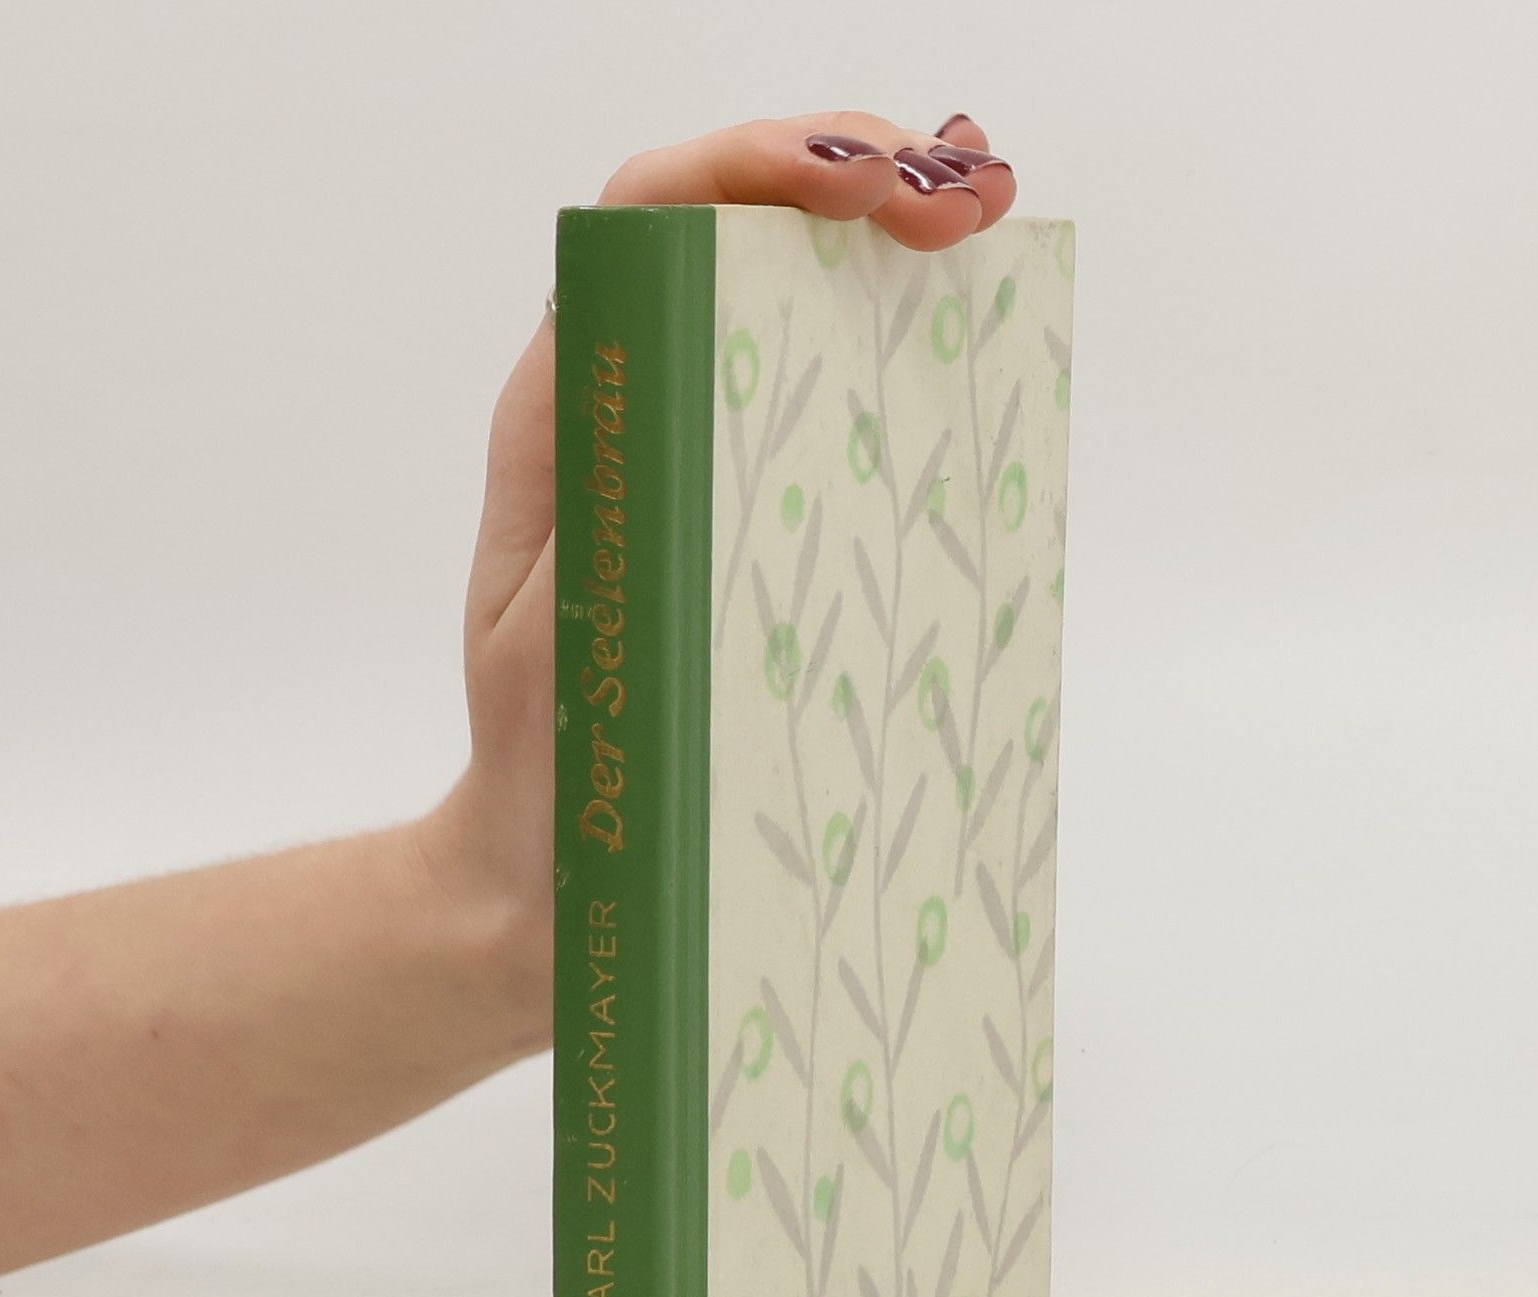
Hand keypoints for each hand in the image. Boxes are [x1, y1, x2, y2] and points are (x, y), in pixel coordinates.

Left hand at [418, 112, 1016, 1050]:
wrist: (548, 887)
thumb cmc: (548, 779)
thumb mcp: (559, 637)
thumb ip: (601, 512)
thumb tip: (677, 371)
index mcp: (575, 417)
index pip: (652, 220)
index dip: (760, 168)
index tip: (874, 190)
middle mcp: (633, 417)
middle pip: (739, 236)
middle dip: (861, 179)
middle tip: (971, 202)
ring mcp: (699, 473)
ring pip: (791, 314)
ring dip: (892, 256)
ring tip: (989, 241)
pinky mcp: (753, 540)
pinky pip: (827, 425)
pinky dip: (900, 371)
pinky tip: (974, 371)